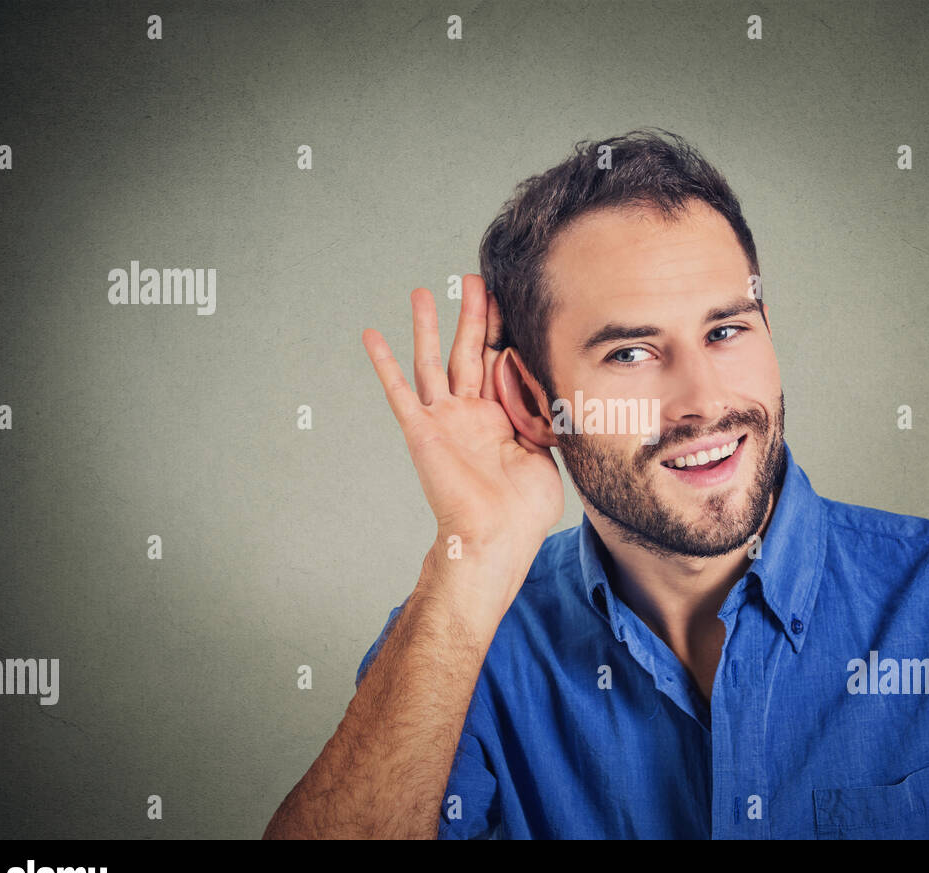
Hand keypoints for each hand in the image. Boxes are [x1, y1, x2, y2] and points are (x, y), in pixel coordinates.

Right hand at [361, 274, 563, 563]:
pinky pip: (399, 391)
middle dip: (473, 314)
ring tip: (422, 292)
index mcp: (502, 417)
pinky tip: (372, 335)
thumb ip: (545, 417)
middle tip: (474, 278)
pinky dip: (383, 363)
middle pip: (470, 351)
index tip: (509, 296)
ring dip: (428, 326)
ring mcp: (444, 420)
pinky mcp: (422, 430)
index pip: (502, 362)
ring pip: (434, 361)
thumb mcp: (548, 453)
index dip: (504, 330)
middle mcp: (471, 413)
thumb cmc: (524, 510)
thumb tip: (556, 386)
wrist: (495, 538)